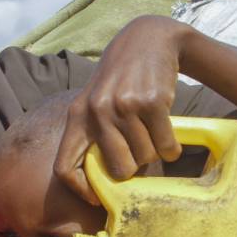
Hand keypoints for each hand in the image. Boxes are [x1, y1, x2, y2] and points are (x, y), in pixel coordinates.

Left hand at [55, 15, 191, 203]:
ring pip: (145, 158)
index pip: (64, 167)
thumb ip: (94, 134)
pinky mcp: (152, 102)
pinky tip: (169, 133)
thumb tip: (105, 184)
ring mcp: (124, 106)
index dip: (80, 190)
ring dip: (154, 153)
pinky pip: (166, 146)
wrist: (148, 40)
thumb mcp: (96, 101)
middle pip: (117, 169)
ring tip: (153, 133)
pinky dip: (171, 147)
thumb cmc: (121, 80)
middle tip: (140, 154)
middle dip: (133, 169)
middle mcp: (96, 111)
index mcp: (77, 116)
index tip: (98, 197)